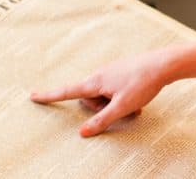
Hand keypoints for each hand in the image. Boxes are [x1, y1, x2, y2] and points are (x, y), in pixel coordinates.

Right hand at [30, 48, 177, 136]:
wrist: (163, 64)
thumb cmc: (142, 83)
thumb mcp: (122, 107)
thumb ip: (101, 121)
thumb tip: (82, 132)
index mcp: (94, 82)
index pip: (66, 91)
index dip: (49, 96)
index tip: (32, 96)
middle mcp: (99, 75)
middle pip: (89, 99)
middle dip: (101, 109)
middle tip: (122, 109)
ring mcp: (110, 72)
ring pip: (104, 96)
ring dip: (114, 105)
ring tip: (133, 104)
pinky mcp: (120, 72)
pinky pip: (114, 91)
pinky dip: (122, 99)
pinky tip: (137, 98)